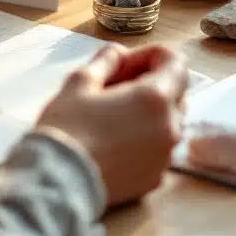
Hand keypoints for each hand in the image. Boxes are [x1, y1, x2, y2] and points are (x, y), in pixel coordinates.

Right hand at [37, 44, 187, 208]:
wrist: (58, 181)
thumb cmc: (67, 128)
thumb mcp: (80, 81)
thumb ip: (106, 60)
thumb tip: (118, 53)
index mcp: (155, 97)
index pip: (176, 62)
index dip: (151, 55)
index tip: (125, 62)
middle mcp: (169, 126)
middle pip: (176, 92)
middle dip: (151, 82)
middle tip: (115, 85)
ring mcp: (165, 156)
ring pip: (168, 122)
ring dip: (148, 111)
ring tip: (113, 114)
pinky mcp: (155, 178)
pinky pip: (158, 148)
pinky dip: (143, 138)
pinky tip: (114, 140)